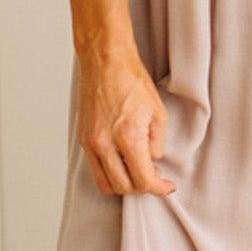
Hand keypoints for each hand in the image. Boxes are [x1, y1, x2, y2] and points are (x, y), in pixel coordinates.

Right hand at [76, 45, 175, 195]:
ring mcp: (91, 143)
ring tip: (138, 170)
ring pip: (105, 184)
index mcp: (128, 138)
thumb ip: (157, 144)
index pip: (143, 181)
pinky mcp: (83, 139)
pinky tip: (123, 160)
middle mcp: (105, 145)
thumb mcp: (158, 114)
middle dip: (142, 187)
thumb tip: (153, 162)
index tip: (167, 185)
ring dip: (124, 184)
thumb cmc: (132, 81)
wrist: (106, 61)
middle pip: (123, 188)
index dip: (159, 189)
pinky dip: (110, 173)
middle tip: (155, 177)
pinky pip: (95, 169)